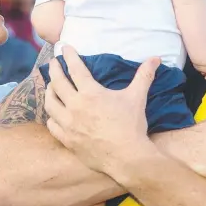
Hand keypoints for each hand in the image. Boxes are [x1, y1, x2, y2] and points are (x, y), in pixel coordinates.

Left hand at [44, 46, 160, 171]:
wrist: (127, 157)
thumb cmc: (131, 125)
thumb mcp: (137, 97)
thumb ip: (144, 75)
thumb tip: (156, 58)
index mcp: (90, 93)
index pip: (75, 69)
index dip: (69, 56)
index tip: (64, 48)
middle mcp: (75, 106)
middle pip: (57, 82)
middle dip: (54, 69)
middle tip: (54, 63)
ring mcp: (69, 124)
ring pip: (50, 103)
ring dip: (49, 92)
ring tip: (51, 86)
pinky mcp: (67, 140)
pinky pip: (52, 125)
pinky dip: (51, 116)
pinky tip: (54, 113)